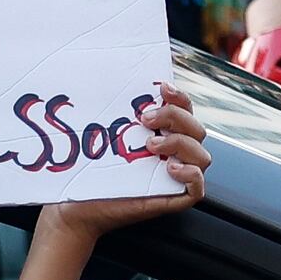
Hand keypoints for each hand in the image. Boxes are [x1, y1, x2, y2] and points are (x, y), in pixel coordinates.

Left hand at [40, 89, 213, 237]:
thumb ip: (119, 112)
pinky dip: (191, 174)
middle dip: (175, 117)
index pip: (185, 110)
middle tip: (145, 120)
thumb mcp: (106, 135)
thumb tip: (114, 74)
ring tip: (150, 146)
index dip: (180, 96)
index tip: (162, 88)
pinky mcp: (173, 199)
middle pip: (197, 128)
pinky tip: (169, 169)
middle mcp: (173, 154)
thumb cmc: (88, 171)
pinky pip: (198, 188)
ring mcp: (175, 177)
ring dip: (180, 144)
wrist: (76, 205)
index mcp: (163, 134)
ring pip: (203, 155)